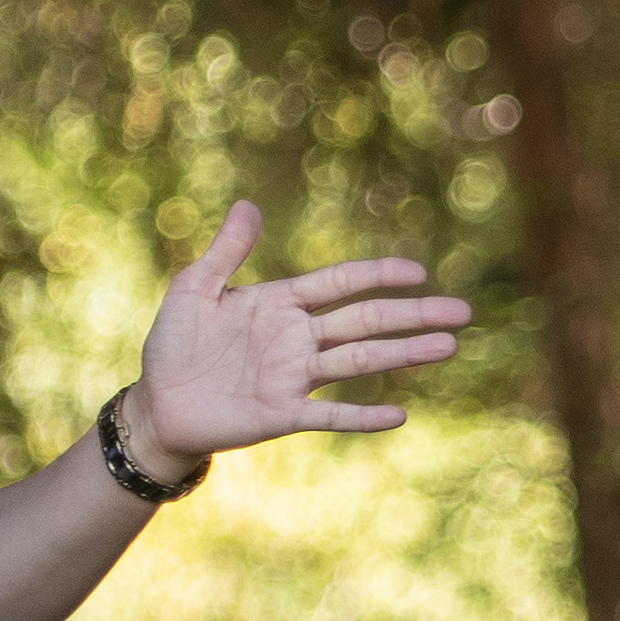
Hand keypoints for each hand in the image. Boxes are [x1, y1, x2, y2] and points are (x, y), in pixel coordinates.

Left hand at [119, 199, 476, 473]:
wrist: (158, 405)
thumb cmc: (174, 345)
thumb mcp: (194, 289)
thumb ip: (225, 252)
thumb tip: (249, 205)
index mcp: (281, 304)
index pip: (340, 284)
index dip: (378, 276)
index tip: (418, 273)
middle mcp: (297, 339)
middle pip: (365, 321)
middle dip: (412, 315)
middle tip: (462, 312)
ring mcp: (294, 378)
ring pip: (359, 361)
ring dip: (403, 354)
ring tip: (448, 346)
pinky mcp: (283, 415)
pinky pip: (330, 414)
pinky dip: (363, 415)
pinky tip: (399, 414)